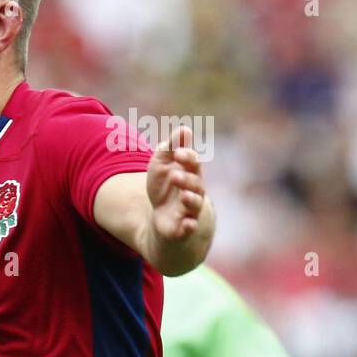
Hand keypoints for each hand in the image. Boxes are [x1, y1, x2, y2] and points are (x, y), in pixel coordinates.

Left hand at [146, 124, 206, 241]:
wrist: (164, 218)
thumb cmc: (165, 187)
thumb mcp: (162, 166)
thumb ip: (171, 148)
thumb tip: (184, 128)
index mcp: (188, 173)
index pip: (192, 163)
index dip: (187, 158)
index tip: (178, 153)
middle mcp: (193, 191)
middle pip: (195, 184)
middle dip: (186, 179)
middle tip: (174, 176)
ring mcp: (189, 209)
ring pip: (194, 204)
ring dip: (190, 199)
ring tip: (183, 195)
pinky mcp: (183, 227)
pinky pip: (189, 228)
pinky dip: (189, 226)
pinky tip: (188, 225)